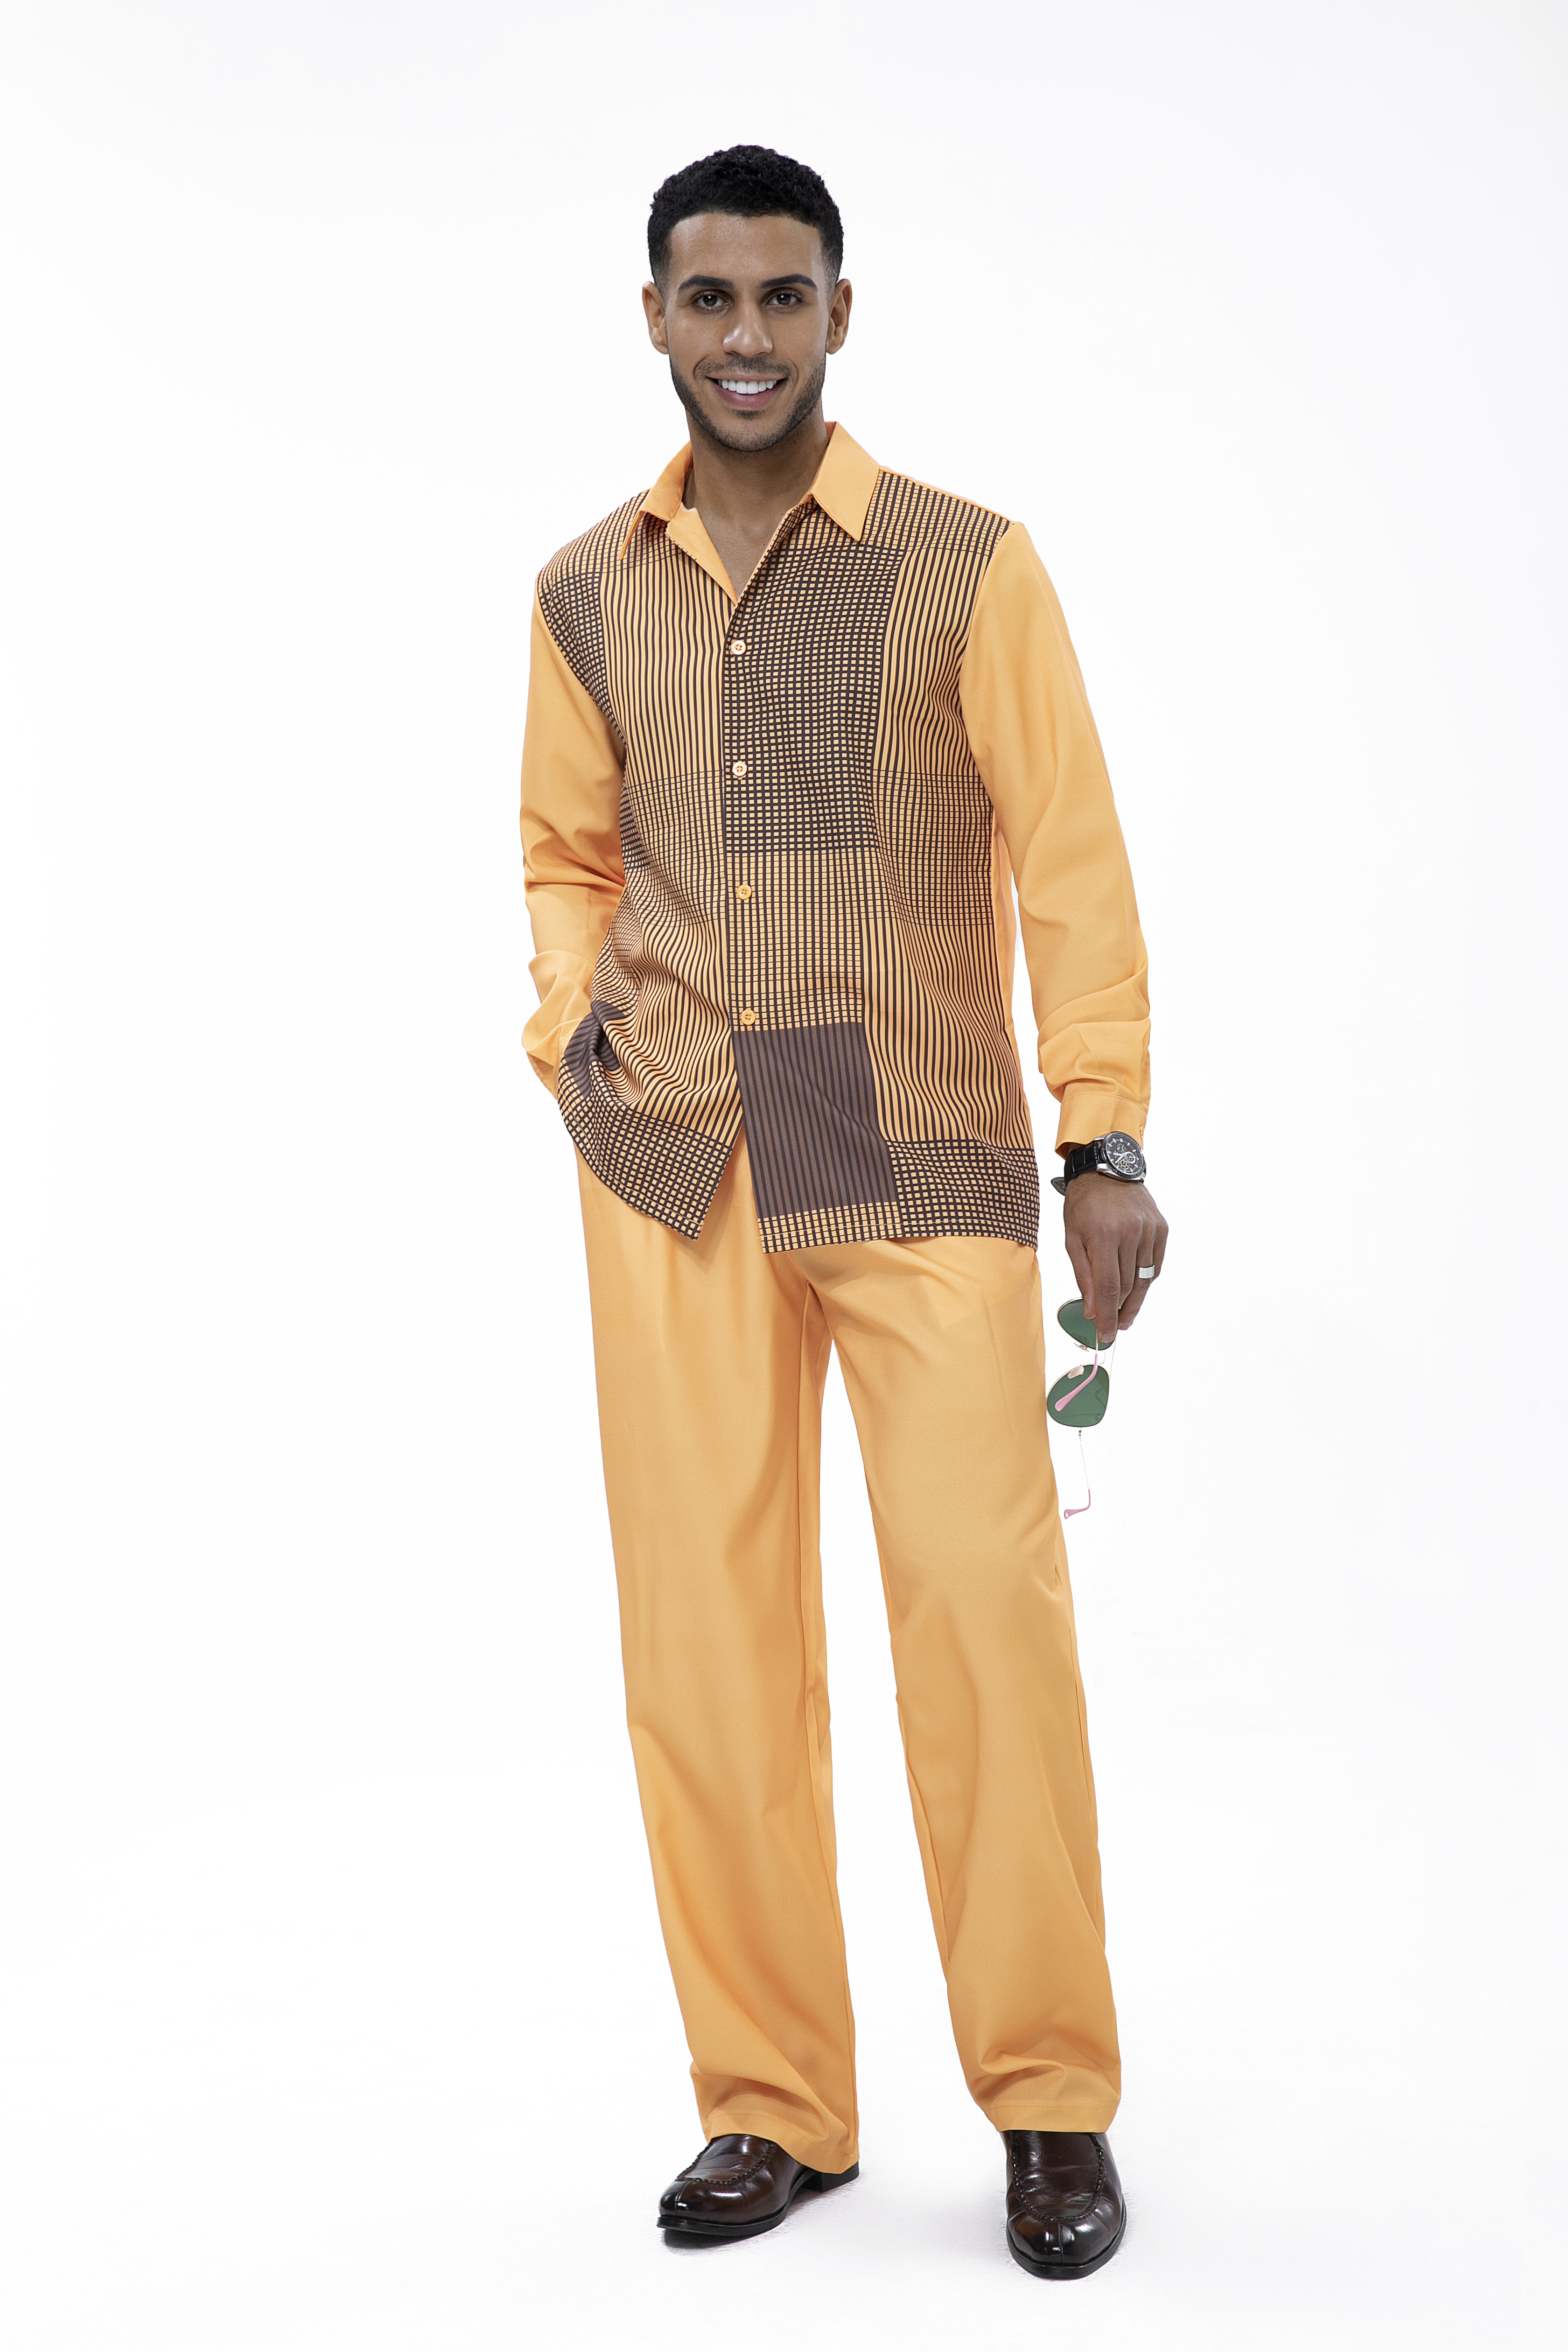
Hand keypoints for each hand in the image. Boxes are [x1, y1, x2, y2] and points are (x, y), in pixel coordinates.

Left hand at [1062, 1174, 1168, 1346]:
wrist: (1107, 1171)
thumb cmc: (1084, 1205)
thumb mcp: (1072, 1238)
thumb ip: (1083, 1276)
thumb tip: (1093, 1310)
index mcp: (1104, 1235)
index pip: (1109, 1287)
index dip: (1108, 1316)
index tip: (1106, 1334)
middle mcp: (1130, 1232)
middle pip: (1128, 1287)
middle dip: (1119, 1312)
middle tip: (1112, 1328)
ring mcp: (1149, 1230)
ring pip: (1144, 1279)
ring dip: (1134, 1302)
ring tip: (1124, 1317)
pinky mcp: (1161, 1229)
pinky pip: (1155, 1265)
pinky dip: (1145, 1281)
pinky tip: (1136, 1292)